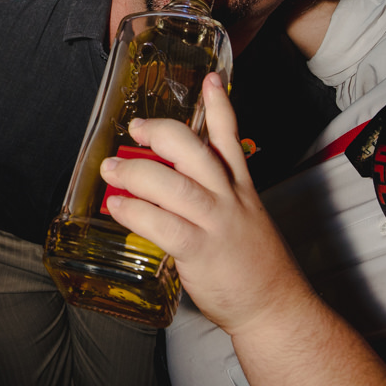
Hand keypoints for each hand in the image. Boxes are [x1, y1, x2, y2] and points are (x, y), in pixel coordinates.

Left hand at [99, 73, 313, 336]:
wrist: (275, 307)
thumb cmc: (252, 264)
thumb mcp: (243, 216)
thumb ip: (214, 194)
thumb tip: (170, 178)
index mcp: (241, 186)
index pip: (231, 137)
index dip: (219, 105)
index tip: (209, 78)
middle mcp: (229, 198)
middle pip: (194, 150)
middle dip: (160, 133)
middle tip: (135, 129)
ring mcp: (216, 223)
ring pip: (173, 184)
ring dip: (135, 172)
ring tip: (109, 169)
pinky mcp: (201, 250)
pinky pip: (163, 224)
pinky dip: (136, 212)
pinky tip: (117, 206)